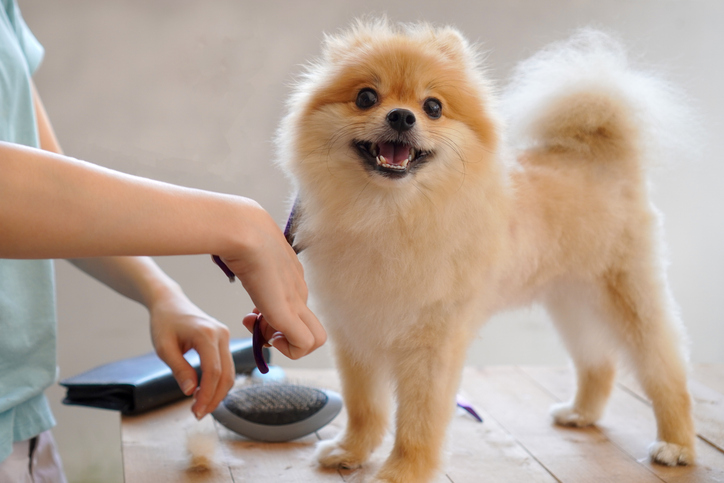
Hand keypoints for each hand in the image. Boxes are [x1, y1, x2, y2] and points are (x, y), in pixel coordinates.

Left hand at [149, 290, 234, 419]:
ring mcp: (225, 336)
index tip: (196, 411)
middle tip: (198, 414)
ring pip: (230, 372)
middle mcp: (221, 334)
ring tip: (199, 406)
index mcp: (206, 334)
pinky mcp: (224, 340)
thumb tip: (190, 391)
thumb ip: (179, 369)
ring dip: (217, 392)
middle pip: (226, 374)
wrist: (170, 302)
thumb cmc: (164, 323)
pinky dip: (218, 382)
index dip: (207, 394)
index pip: (213, 371)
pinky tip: (204, 392)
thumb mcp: (164, 348)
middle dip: (214, 398)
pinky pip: (226, 366)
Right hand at [219, 201, 325, 359]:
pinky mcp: (289, 312)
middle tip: (257, 325)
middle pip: (309, 326)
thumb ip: (251, 261)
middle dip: (283, 336)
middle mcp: (299, 290)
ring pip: (315, 339)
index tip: (253, 313)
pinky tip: (266, 333)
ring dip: (287, 345)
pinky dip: (288, 349)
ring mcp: (297, 301)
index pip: (294, 307)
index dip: (275, 318)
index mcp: (291, 276)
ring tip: (259, 328)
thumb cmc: (239, 236)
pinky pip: (305, 344)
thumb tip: (240, 261)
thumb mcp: (247, 253)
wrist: (243, 230)